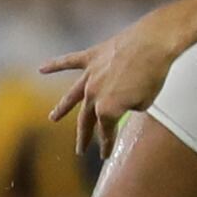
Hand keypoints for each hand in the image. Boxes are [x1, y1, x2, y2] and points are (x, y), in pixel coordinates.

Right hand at [41, 10, 187, 157]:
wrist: (153, 43)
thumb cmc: (154, 73)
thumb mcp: (147, 100)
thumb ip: (132, 106)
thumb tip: (126, 102)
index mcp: (107, 109)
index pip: (105, 131)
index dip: (106, 144)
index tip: (106, 154)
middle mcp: (94, 94)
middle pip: (87, 119)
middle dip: (84, 137)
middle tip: (80, 150)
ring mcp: (90, 75)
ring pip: (72, 96)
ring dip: (62, 108)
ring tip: (53, 119)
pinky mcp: (91, 57)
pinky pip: (69, 61)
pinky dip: (54, 65)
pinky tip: (41, 69)